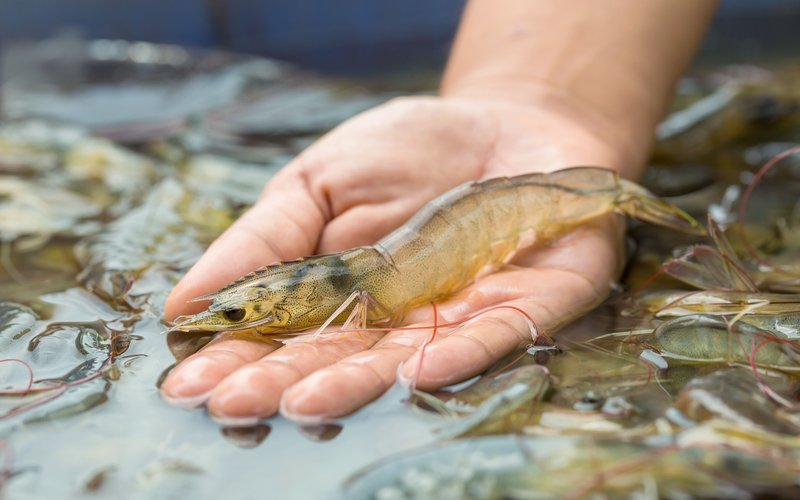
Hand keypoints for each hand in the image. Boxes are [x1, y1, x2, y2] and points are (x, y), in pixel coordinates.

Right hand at [160, 94, 629, 424]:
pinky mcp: (528, 304)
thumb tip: (186, 301)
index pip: (284, 338)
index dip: (239, 359)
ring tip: (304, 403)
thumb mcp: (320, 181)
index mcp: (343, 298)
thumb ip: (265, 239)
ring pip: (406, 360)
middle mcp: (397, 321)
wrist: (503, 123)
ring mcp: (460, 317)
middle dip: (285, 384)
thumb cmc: (406, 153)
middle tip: (233, 406)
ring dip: (356, 383)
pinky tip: (416, 371)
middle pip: (338, 359)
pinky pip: (495, 334)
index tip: (189, 383)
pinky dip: (459, 353)